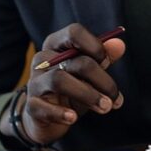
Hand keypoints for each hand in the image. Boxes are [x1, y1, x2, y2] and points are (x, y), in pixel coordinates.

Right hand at [6, 23, 125, 145]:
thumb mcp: (89, 73)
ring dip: (88, 95)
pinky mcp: (31, 106)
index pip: (74, 32)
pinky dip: (60, 113)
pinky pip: (43, 107)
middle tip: (116, 98)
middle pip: (76, 62)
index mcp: (57, 45)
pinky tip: (73, 118)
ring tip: (105, 108)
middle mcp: (42, 59)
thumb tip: (119, 45)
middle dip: (102, 80)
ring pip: (60, 81)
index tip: (107, 62)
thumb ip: (104, 58)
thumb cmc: (72, 88)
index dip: (94, 45)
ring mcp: (34, 82)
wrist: (47, 117)